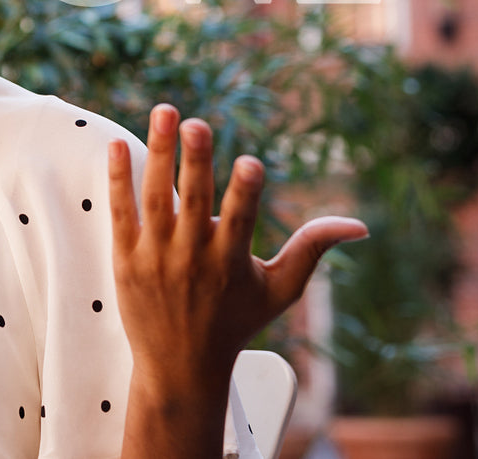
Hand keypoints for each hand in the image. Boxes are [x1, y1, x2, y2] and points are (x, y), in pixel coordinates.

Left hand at [107, 104, 366, 393]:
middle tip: (196, 123)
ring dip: (157, 154)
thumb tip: (359, 225)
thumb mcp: (279, 290)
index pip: (240, 221)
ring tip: (164, 111)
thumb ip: (312, 249)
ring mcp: (155, 257)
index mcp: (231, 263)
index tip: (250, 162)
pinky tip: (117, 144)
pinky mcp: (125, 258)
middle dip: (195, 162)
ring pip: (154, 198)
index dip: (245, 193)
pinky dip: (118, 179)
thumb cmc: (237, 322)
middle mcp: (191, 258)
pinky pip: (120, 212)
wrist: (179, 366)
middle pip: (192, 202)